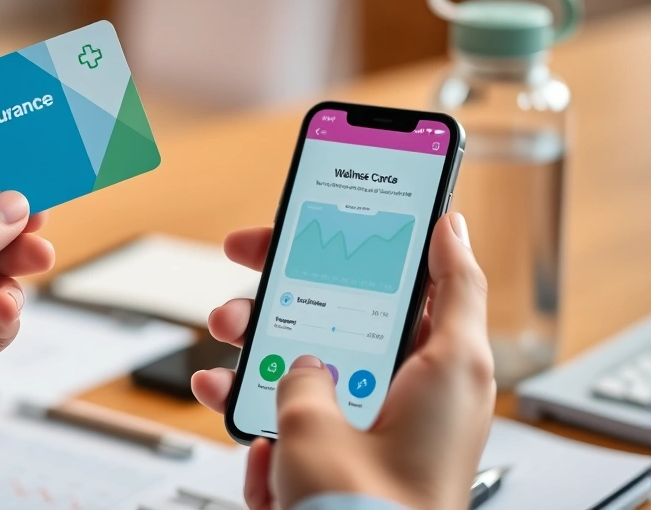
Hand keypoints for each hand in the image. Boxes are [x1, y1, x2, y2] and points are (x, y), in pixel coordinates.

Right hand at [191, 213, 493, 509]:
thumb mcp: (323, 423)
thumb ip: (316, 366)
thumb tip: (305, 362)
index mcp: (440, 364)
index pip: (431, 273)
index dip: (397, 233)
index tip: (364, 207)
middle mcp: (413, 391)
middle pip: (354, 313)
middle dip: (292, 295)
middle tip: (253, 264)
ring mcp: (378, 425)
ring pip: (317, 365)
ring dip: (261, 362)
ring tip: (224, 365)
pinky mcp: (349, 457)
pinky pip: (304, 420)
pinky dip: (268, 424)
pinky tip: (242, 429)